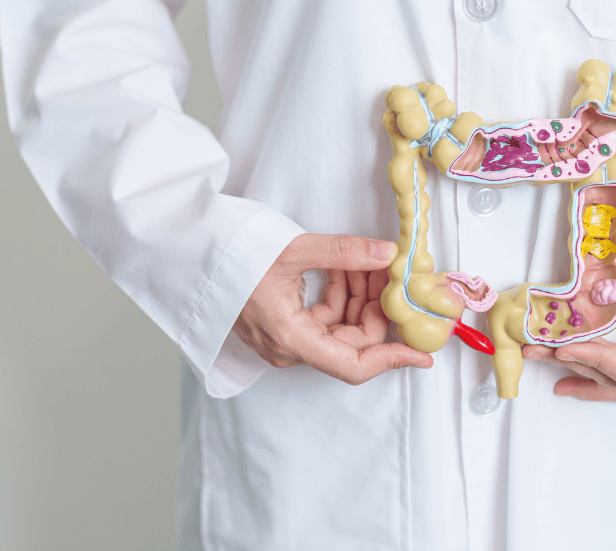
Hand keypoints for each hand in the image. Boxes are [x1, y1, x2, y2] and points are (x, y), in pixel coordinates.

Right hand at [235, 233, 433, 384]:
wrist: (194, 252)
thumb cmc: (232, 255)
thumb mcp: (293, 250)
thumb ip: (345, 252)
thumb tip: (387, 254)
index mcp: (290, 338)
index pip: (352, 365)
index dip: (391, 359)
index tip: (422, 352)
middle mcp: (288, 347)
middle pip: (351, 342)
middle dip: (376, 307)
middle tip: (392, 273)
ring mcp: (284, 338)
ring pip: (339, 327)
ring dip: (359, 295)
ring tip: (366, 260)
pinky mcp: (282, 324)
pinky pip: (323, 316)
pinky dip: (340, 292)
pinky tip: (346, 265)